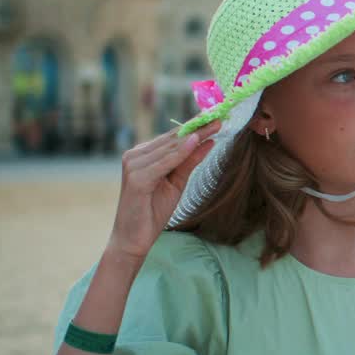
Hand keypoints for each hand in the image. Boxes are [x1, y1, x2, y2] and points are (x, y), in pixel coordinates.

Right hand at [106, 122, 220, 265]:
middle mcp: (135, 156)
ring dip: (193, 136)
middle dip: (198, 127)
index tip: (216, 116)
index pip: (173, 138)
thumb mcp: (177, 183)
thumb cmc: (153, 211)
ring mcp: (133, 165)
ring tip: (214, 125)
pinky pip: (163, 163)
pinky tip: (195, 142)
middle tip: (220, 115)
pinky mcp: (136, 178)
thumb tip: (208, 141)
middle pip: (172, 139)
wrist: (133, 238)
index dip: (195, 127)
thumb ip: (189, 162)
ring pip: (169, 148)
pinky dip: (179, 153)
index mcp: (143, 155)